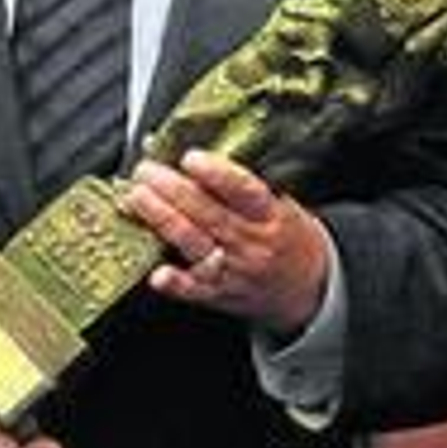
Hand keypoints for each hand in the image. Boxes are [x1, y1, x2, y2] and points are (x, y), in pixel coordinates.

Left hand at [121, 151, 330, 337]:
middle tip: (146, 170)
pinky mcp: (219, 294)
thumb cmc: (288, 234)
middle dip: (172, 189)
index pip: (243, 190)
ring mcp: (234, 270)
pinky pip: (194, 290)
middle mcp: (251, 243)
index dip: (216, 174)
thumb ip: (243, 183)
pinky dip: (175, 283)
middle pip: (208, 214)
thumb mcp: (280, 202)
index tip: (190, 157)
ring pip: (194, 244)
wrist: (310, 286)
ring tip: (136, 197)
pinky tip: (156, 274)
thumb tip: (197, 153)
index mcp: (270, 214)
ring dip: (161, 219)